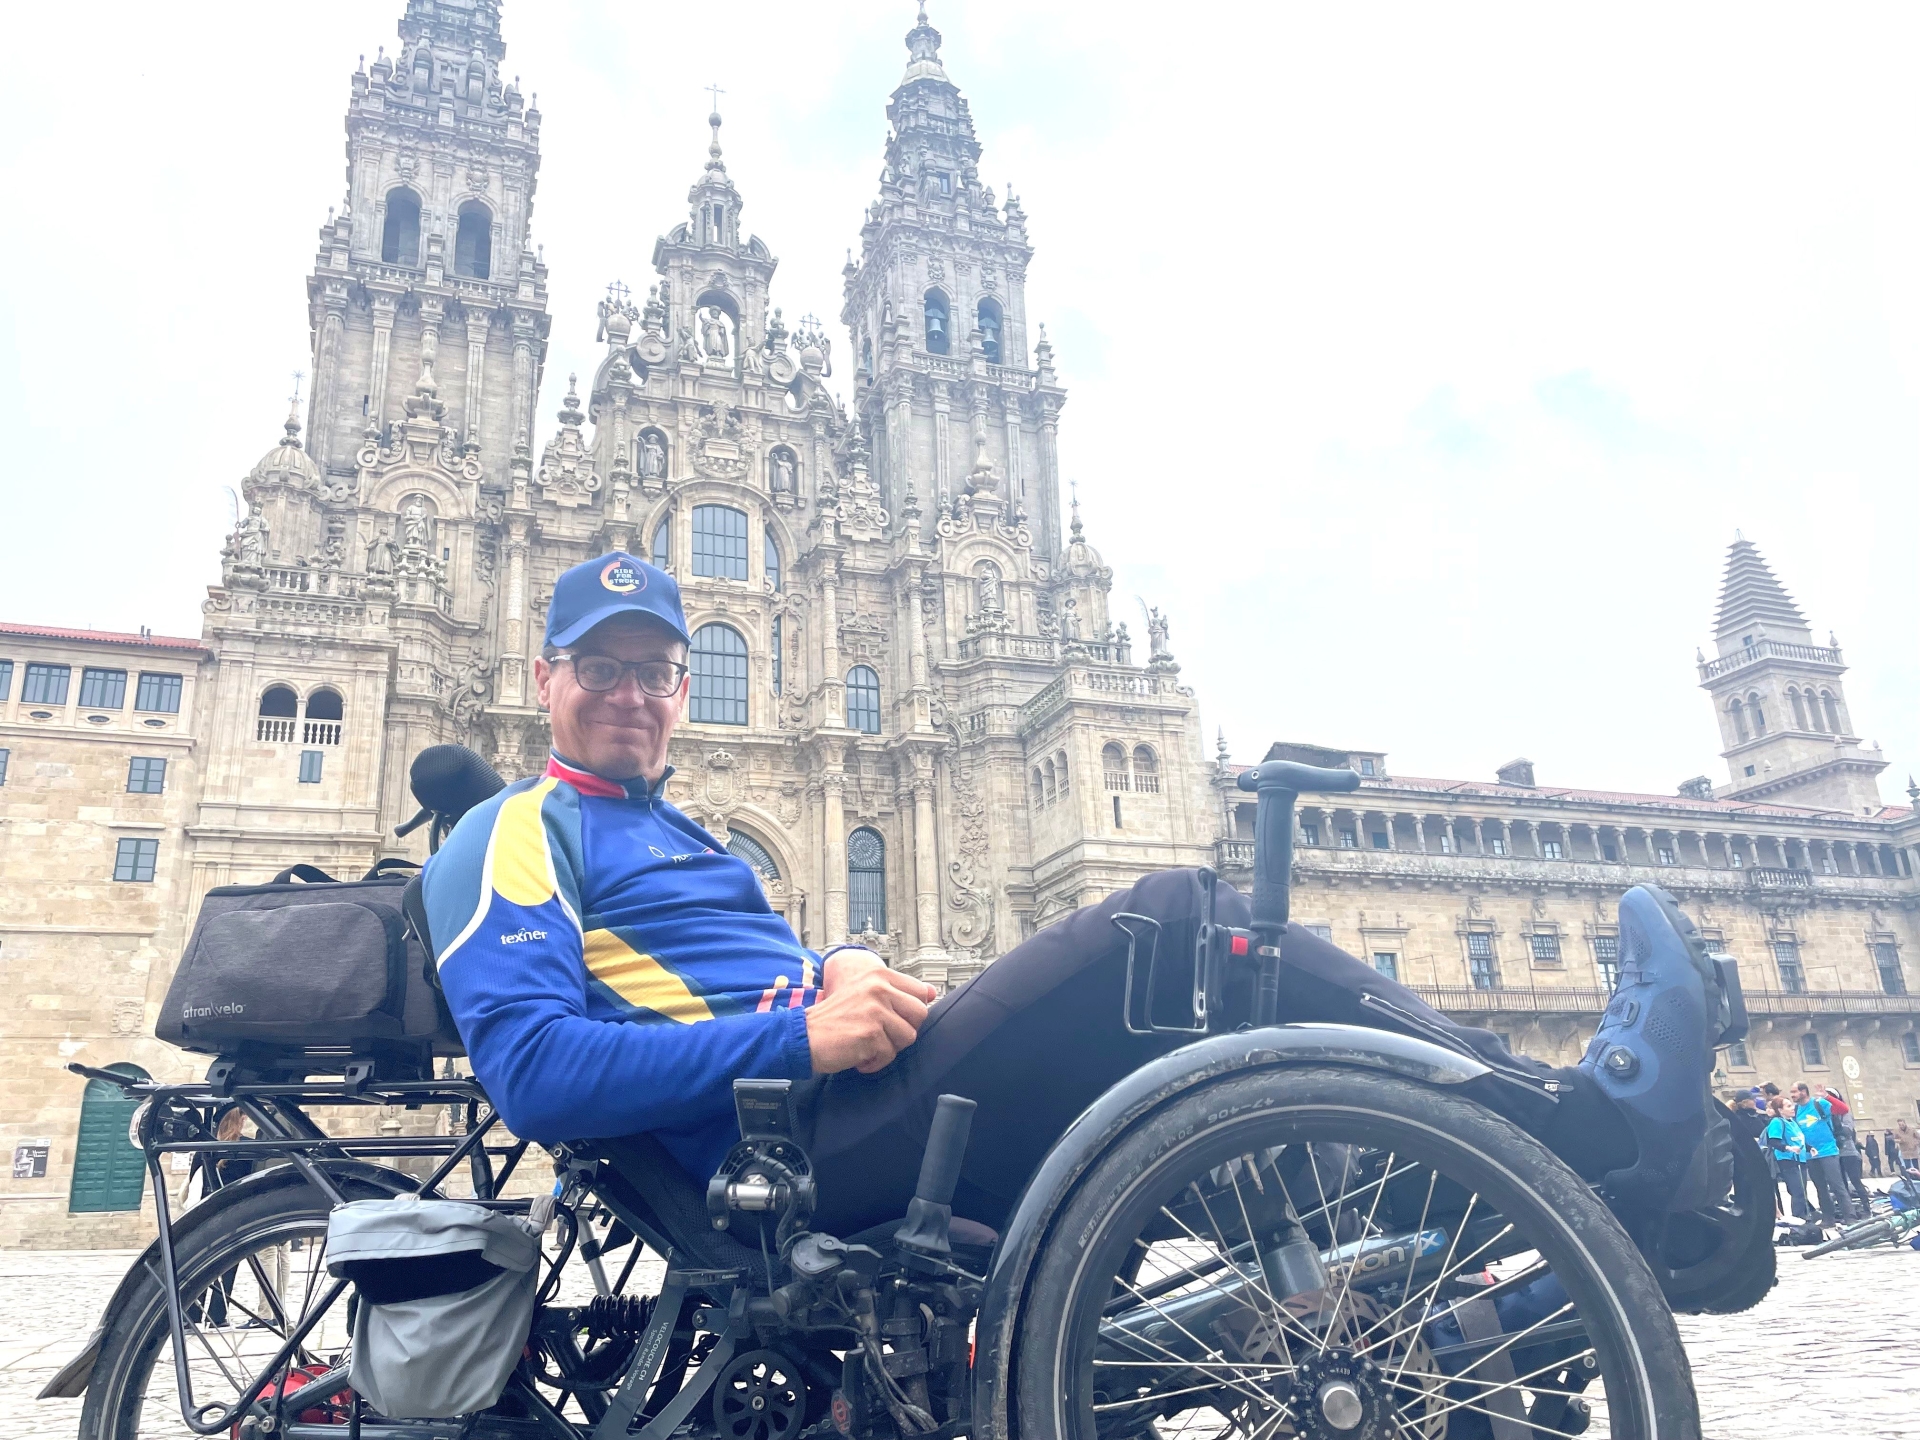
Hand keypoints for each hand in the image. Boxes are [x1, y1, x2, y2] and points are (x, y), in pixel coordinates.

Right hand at [806, 952, 936, 1074]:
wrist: (804, 1036)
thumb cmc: (836, 1018)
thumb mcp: (865, 994)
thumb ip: (897, 992)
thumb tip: (933, 993)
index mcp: (879, 975)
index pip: (921, 992)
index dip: (912, 1011)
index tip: (895, 1018)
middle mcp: (879, 987)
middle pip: (920, 1014)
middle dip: (903, 1030)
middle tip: (881, 1034)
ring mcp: (876, 1009)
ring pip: (908, 1037)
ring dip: (889, 1047)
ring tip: (867, 1044)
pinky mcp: (871, 1033)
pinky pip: (889, 1055)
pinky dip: (875, 1062)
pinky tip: (858, 1055)